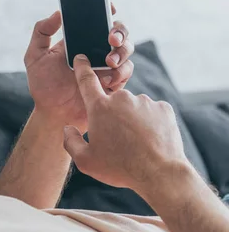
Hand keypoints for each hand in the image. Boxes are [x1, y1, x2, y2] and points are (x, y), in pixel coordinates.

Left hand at [25, 5, 133, 131]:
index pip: (98, 20)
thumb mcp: (34, 57)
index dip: (107, 11)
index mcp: (80, 40)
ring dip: (122, 51)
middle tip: (110, 38)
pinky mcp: (114, 83)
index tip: (109, 8)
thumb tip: (58, 13)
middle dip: (120, 31)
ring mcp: (107, 66)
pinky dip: (121, 72)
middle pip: (119, 32)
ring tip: (109, 60)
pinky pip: (126, 72)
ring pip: (126, 49)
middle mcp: (96, 50)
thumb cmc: (43, 85)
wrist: (53, 114)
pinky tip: (109, 78)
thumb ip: (41, 33)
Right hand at [62, 55, 188, 191]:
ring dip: (131, 119)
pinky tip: (149, 139)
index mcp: (99, 108)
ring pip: (132, 107)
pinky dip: (149, 123)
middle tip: (116, 138)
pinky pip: (151, 112)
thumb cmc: (119, 167)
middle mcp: (121, 98)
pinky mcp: (163, 108)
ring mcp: (144, 102)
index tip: (81, 58)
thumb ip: (70, 141)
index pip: (86, 80)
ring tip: (135, 143)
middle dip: (112, 115)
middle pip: (111, 101)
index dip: (82, 67)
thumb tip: (68, 128)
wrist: (159, 173)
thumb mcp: (85, 161)